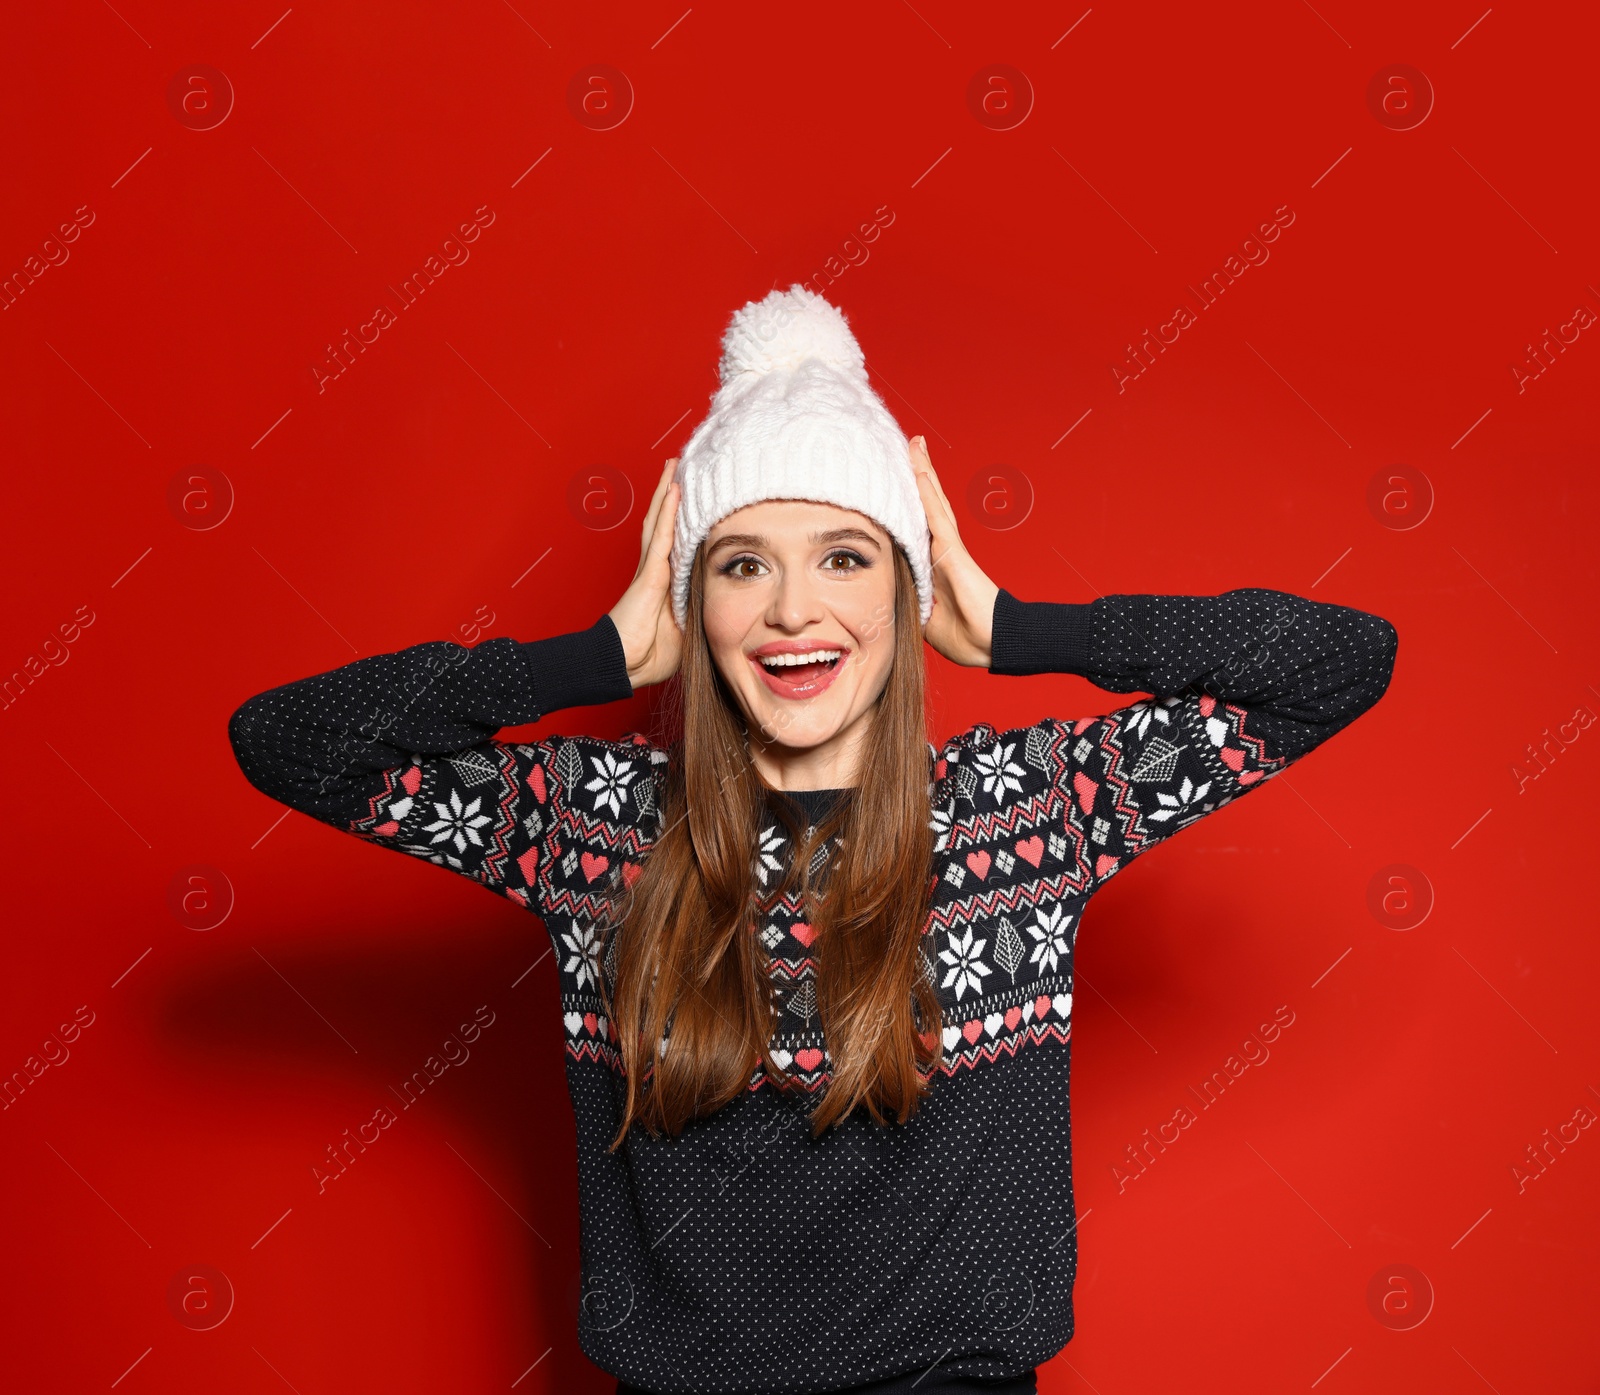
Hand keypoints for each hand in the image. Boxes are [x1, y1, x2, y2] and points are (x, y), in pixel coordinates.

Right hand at [607, 459, 681, 687]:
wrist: (622, 666)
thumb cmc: (648, 655)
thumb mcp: (685, 633)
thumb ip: (699, 616)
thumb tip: (722, 612)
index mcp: (664, 583)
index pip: (675, 543)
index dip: (681, 520)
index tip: (694, 499)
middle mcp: (655, 570)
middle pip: (664, 523)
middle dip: (671, 495)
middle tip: (680, 467)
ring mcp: (651, 569)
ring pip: (660, 522)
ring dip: (668, 493)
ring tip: (674, 466)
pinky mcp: (649, 574)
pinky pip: (662, 537)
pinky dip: (668, 512)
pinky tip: (675, 490)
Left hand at [912, 436, 998, 667]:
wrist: (993, 644)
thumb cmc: (966, 637)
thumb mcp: (925, 618)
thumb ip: (909, 601)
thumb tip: (889, 598)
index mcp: (933, 564)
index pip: (918, 525)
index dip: (908, 502)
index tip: (896, 480)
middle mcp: (941, 549)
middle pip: (926, 504)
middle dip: (918, 475)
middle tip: (910, 446)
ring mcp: (948, 547)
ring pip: (931, 501)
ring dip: (922, 472)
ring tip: (914, 444)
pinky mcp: (952, 552)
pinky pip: (936, 516)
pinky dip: (926, 492)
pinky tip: (917, 470)